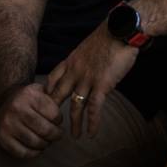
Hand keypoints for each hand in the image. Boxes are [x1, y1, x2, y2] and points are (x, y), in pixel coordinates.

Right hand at [0, 83, 62, 158]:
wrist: (5, 100)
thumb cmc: (28, 98)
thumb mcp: (41, 90)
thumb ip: (55, 95)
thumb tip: (72, 105)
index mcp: (29, 95)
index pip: (54, 114)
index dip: (59, 120)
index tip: (58, 121)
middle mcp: (17, 108)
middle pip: (45, 130)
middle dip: (55, 135)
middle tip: (57, 134)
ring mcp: (8, 123)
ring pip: (35, 142)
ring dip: (45, 144)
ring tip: (47, 140)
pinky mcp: (2, 137)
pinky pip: (22, 152)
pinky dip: (33, 153)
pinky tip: (37, 148)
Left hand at [46, 24, 137, 138]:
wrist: (121, 30)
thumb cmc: (110, 36)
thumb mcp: (89, 47)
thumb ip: (84, 60)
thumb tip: (87, 67)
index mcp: (71, 60)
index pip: (52, 78)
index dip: (48, 91)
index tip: (45, 103)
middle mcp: (75, 71)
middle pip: (59, 94)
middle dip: (54, 111)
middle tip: (50, 124)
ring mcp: (87, 78)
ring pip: (76, 105)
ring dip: (74, 122)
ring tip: (74, 135)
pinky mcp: (101, 85)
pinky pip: (94, 108)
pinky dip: (92, 122)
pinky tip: (91, 133)